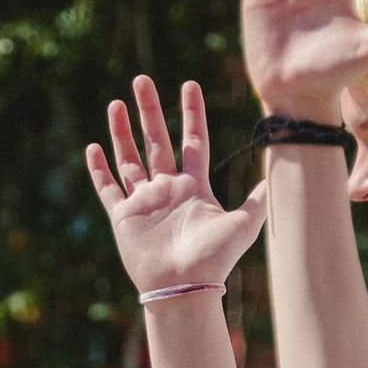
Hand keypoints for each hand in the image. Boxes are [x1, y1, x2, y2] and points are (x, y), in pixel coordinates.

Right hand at [84, 76, 266, 300]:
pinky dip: (100, 169)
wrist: (184, 287)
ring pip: (130, 158)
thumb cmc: (214, 258)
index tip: (188, 84)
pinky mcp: (124, 217)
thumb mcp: (243, 224)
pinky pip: (108, 188)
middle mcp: (168, 189)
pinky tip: (94, 147)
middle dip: (149, 110)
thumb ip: (257, 199)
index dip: (191, 113)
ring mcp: (144, 202)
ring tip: (116, 103)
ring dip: (122, 132)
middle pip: (157, 140)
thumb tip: (273, 173)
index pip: (193, 140)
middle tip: (141, 80)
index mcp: (194, 186)